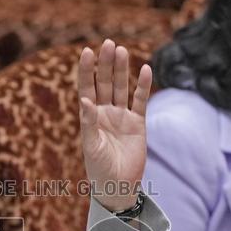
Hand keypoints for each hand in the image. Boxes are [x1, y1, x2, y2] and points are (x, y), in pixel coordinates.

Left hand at [77, 39, 152, 212]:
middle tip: (108, 43)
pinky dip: (143, 86)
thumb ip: (89, 122)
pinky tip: (145, 69)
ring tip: (121, 50)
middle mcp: (105, 113)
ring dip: (122, 69)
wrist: (118, 187)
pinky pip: (140, 101)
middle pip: (106, 82)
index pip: (87, 87)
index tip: (86, 51)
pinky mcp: (138, 123)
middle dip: (106, 64)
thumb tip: (85, 100)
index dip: (86, 70)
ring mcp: (122, 116)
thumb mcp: (91, 145)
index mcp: (90, 116)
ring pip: (122, 88)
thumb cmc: (99, 169)